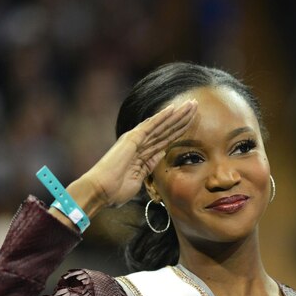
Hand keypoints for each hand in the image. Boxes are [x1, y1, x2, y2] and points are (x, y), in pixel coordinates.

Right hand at [70, 100, 197, 212]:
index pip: (166, 139)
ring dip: (177, 114)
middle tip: (195, 105)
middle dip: (182, 118)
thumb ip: (148, 166)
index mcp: (143, 154)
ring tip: (191, 104)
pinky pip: (150, 126)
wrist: (100, 191)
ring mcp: (136, 140)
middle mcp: (140, 143)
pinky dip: (161, 117)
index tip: (192, 122)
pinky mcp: (132, 139)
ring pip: (162, 125)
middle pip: (166, 129)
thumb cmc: (115, 191)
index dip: (179, 130)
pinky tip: (173, 109)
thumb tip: (159, 156)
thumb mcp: (138, 179)